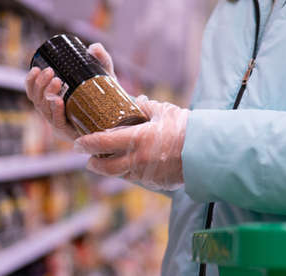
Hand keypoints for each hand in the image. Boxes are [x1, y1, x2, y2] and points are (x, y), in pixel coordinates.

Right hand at [25, 43, 114, 140]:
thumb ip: (101, 59)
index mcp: (55, 99)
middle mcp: (55, 113)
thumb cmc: (107, 96)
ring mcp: (62, 123)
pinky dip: (56, 111)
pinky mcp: (70, 132)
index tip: (37, 69)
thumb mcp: (104, 75)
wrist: (122, 118)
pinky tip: (58, 101)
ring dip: (47, 94)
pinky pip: (58, 123)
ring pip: (45, 110)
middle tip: (51, 72)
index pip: (34, 93)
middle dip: (40, 85)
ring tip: (57, 81)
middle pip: (37, 100)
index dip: (30, 82)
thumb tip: (93, 47)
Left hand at [74, 96, 188, 190]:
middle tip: (88, 160)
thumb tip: (136, 102)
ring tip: (106, 164)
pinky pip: (136, 179)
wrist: (207, 152)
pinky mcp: (155, 183)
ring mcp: (146, 174)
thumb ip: (146, 108)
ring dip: (111, 170)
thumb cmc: (186, 128)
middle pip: (106, 167)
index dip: (87, 143)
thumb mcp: (164, 111)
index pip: (102, 143)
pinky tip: (131, 167)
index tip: (78, 143)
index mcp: (137, 139)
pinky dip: (129, 173)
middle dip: (94, 164)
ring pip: (120, 175)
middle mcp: (138, 160)